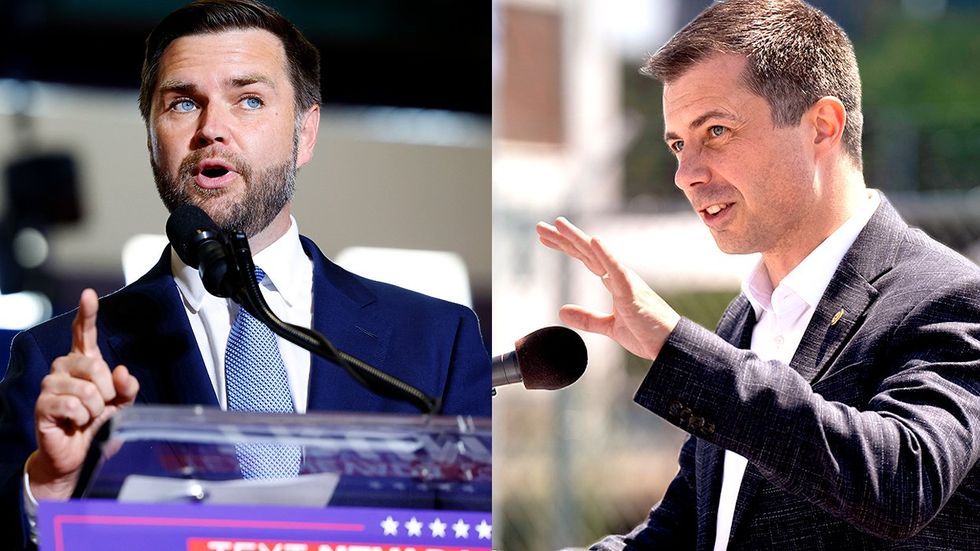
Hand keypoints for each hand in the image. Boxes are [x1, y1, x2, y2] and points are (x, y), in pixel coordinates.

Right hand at [26, 289, 138, 500]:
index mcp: (85, 363)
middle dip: (107, 390)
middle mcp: (64, 368)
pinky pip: (71, 405)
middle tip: (102, 406)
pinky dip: (81, 418)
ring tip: (87, 417)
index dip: (87, 314)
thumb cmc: (99, 426)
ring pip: (84, 389)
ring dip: (95, 409)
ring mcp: (50, 385)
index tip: (89, 295)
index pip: (84, 333)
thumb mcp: (123, 405)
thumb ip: (127, 387)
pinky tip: (74, 424)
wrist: (79, 456)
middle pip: (93, 365)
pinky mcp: (42, 405)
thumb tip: (123, 372)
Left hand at [536, 217, 680, 360]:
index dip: (565, 246)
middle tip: (540, 226)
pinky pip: (617, 270)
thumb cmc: (647, 334)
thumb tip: (561, 311)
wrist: (671, 347)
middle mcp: (619, 275)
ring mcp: (625, 281)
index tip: (545, 237)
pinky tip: (594, 241)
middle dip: (562, 238)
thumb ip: (587, 318)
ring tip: (558, 224)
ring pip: (597, 255)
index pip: (585, 258)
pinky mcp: (632, 292)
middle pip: (586, 251)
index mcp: (614, 281)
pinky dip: (606, 255)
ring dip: (577, 239)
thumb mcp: (609, 327)